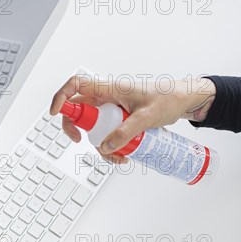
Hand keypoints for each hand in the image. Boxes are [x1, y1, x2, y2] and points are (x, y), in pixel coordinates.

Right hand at [50, 75, 216, 162]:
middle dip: (75, 128)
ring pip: (91, 125)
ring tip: (115, 156)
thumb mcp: (147, 117)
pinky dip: (109, 146)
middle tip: (80, 141)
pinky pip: (105, 132)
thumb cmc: (169, 99)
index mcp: (110, 88)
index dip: (61, 97)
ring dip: (96, 143)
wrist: (184, 101)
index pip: (77, 85)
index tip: (56, 113)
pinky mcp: (118, 119)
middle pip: (77, 109)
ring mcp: (111, 109)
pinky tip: (123, 154)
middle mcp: (107, 97)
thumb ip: (126, 132)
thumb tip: (106, 146)